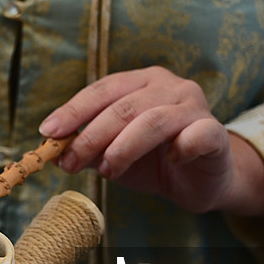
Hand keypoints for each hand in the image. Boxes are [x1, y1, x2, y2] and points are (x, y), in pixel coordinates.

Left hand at [39, 66, 263, 215]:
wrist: (200, 182)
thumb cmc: (153, 161)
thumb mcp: (112, 153)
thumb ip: (86, 149)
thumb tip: (53, 152)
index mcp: (141, 82)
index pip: (101, 90)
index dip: (73, 110)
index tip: (48, 132)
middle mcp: (169, 86)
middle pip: (122, 106)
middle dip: (90, 136)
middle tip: (69, 163)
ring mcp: (195, 106)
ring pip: (152, 121)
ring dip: (122, 148)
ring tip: (107, 170)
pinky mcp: (215, 132)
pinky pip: (196, 136)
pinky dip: (180, 148)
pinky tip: (171, 161)